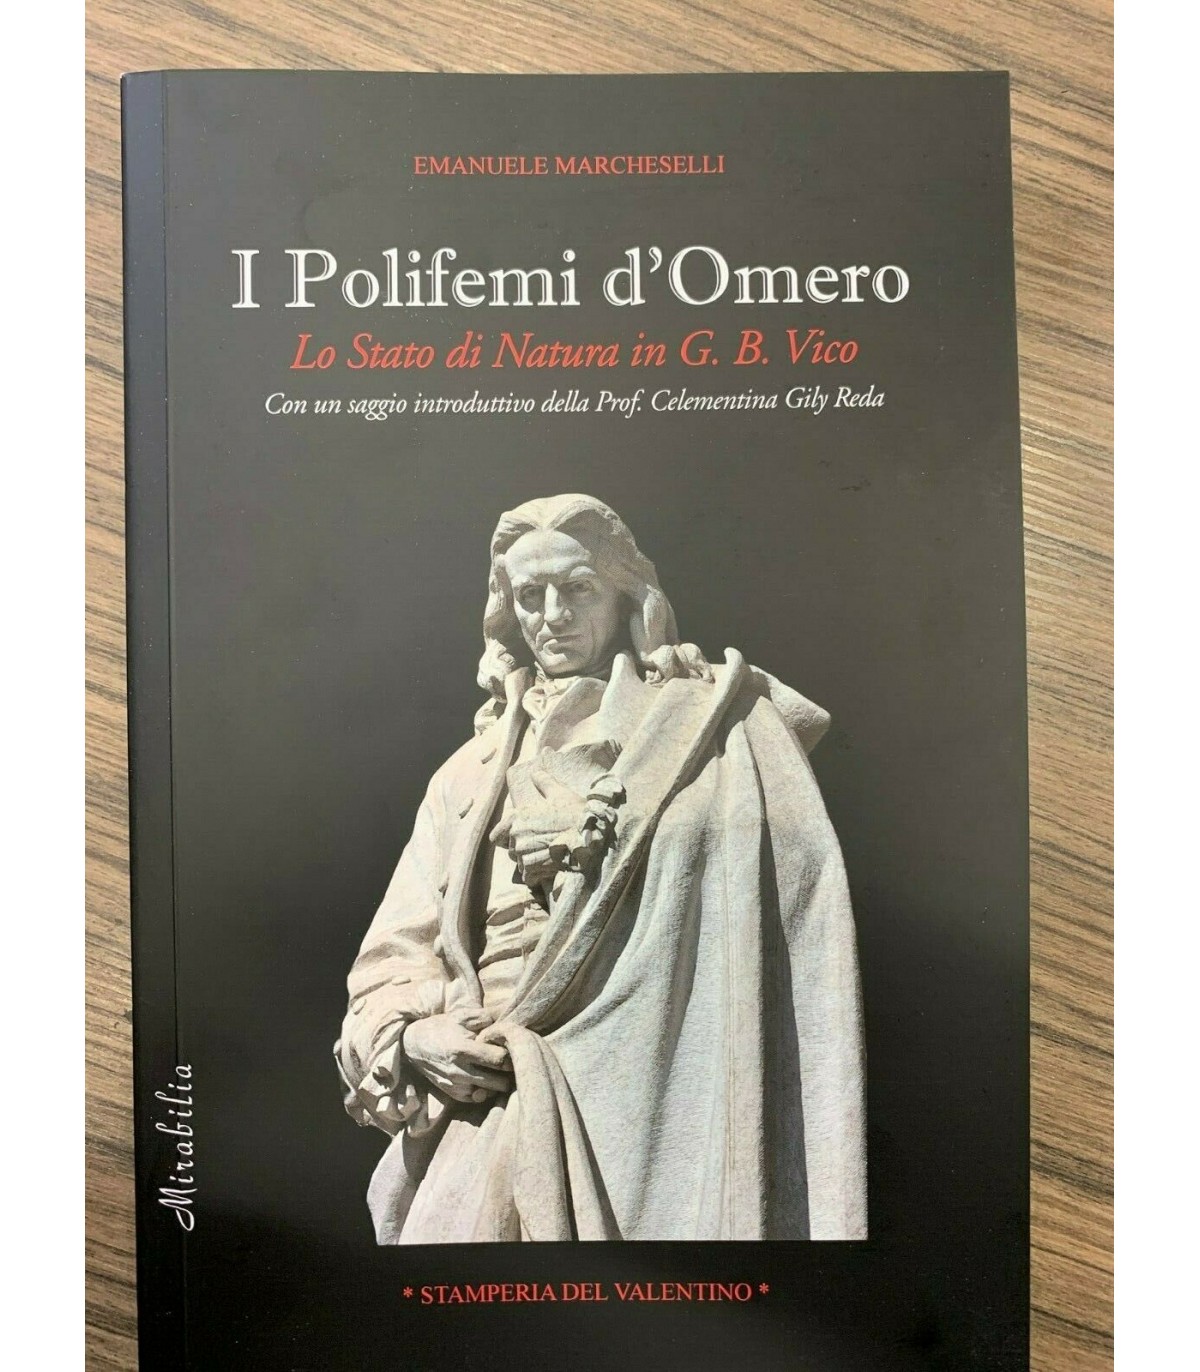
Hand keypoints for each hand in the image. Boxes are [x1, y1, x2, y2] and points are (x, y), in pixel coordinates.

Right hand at [402, 1007, 512, 1103]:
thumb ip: (486, 1016)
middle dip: (509, 1073)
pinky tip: (485, 1077)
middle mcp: (459, 1071)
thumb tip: (508, 1016)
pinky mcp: (453, 1094)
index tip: (514, 1047)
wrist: (414, 1045)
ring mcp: (456, 1086)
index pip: (498, 1059)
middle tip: (512, 1062)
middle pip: (499, 1082)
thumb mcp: (461, 1016)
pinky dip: (485, 1091)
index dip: (511, 1054)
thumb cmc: (442, 1027)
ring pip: (490, 1093)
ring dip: (498, 1083)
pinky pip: (477, 1099)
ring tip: (499, 1070)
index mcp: (463, 1049)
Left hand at [490, 764, 622, 885]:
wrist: (590, 836)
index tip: (518, 839)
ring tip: (548, 857)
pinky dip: (536, 876)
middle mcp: (517, 836)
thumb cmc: (575, 813)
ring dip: (531, 863)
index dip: (505, 838)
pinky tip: (549, 869)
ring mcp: (524, 854)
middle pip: (512, 850)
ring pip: (520, 864)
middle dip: (524, 850)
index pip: (496, 836)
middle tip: (542, 846)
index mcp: (518, 818)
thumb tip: (535, 771)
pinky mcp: (533, 869)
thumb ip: (544, 782)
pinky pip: (528, 877)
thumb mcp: (560, 793)